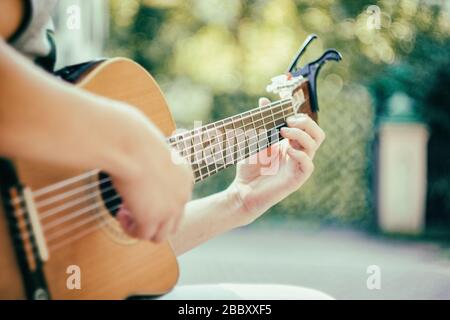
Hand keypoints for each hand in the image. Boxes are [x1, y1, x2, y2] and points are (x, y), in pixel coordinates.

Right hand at [108, 107, 193, 241]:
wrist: (131, 145)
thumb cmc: (136, 140)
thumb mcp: (152, 151)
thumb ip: (153, 164)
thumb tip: (143, 167)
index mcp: (186, 177)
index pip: (179, 202)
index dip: (159, 202)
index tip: (141, 192)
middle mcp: (183, 196)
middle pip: (174, 223)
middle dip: (154, 219)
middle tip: (133, 207)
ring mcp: (169, 210)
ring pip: (160, 235)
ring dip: (142, 228)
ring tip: (126, 212)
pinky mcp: (152, 218)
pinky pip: (142, 235)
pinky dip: (130, 228)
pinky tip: (121, 213)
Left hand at [227, 97, 325, 225]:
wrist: (242, 191)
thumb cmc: (248, 168)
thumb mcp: (254, 141)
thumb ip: (262, 122)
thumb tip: (264, 100)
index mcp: (290, 143)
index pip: (307, 126)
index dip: (300, 116)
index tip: (284, 111)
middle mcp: (297, 153)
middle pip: (317, 134)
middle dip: (306, 123)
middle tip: (288, 121)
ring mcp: (298, 166)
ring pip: (314, 145)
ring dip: (301, 134)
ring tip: (283, 132)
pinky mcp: (296, 179)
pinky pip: (308, 165)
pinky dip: (301, 155)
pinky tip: (288, 151)